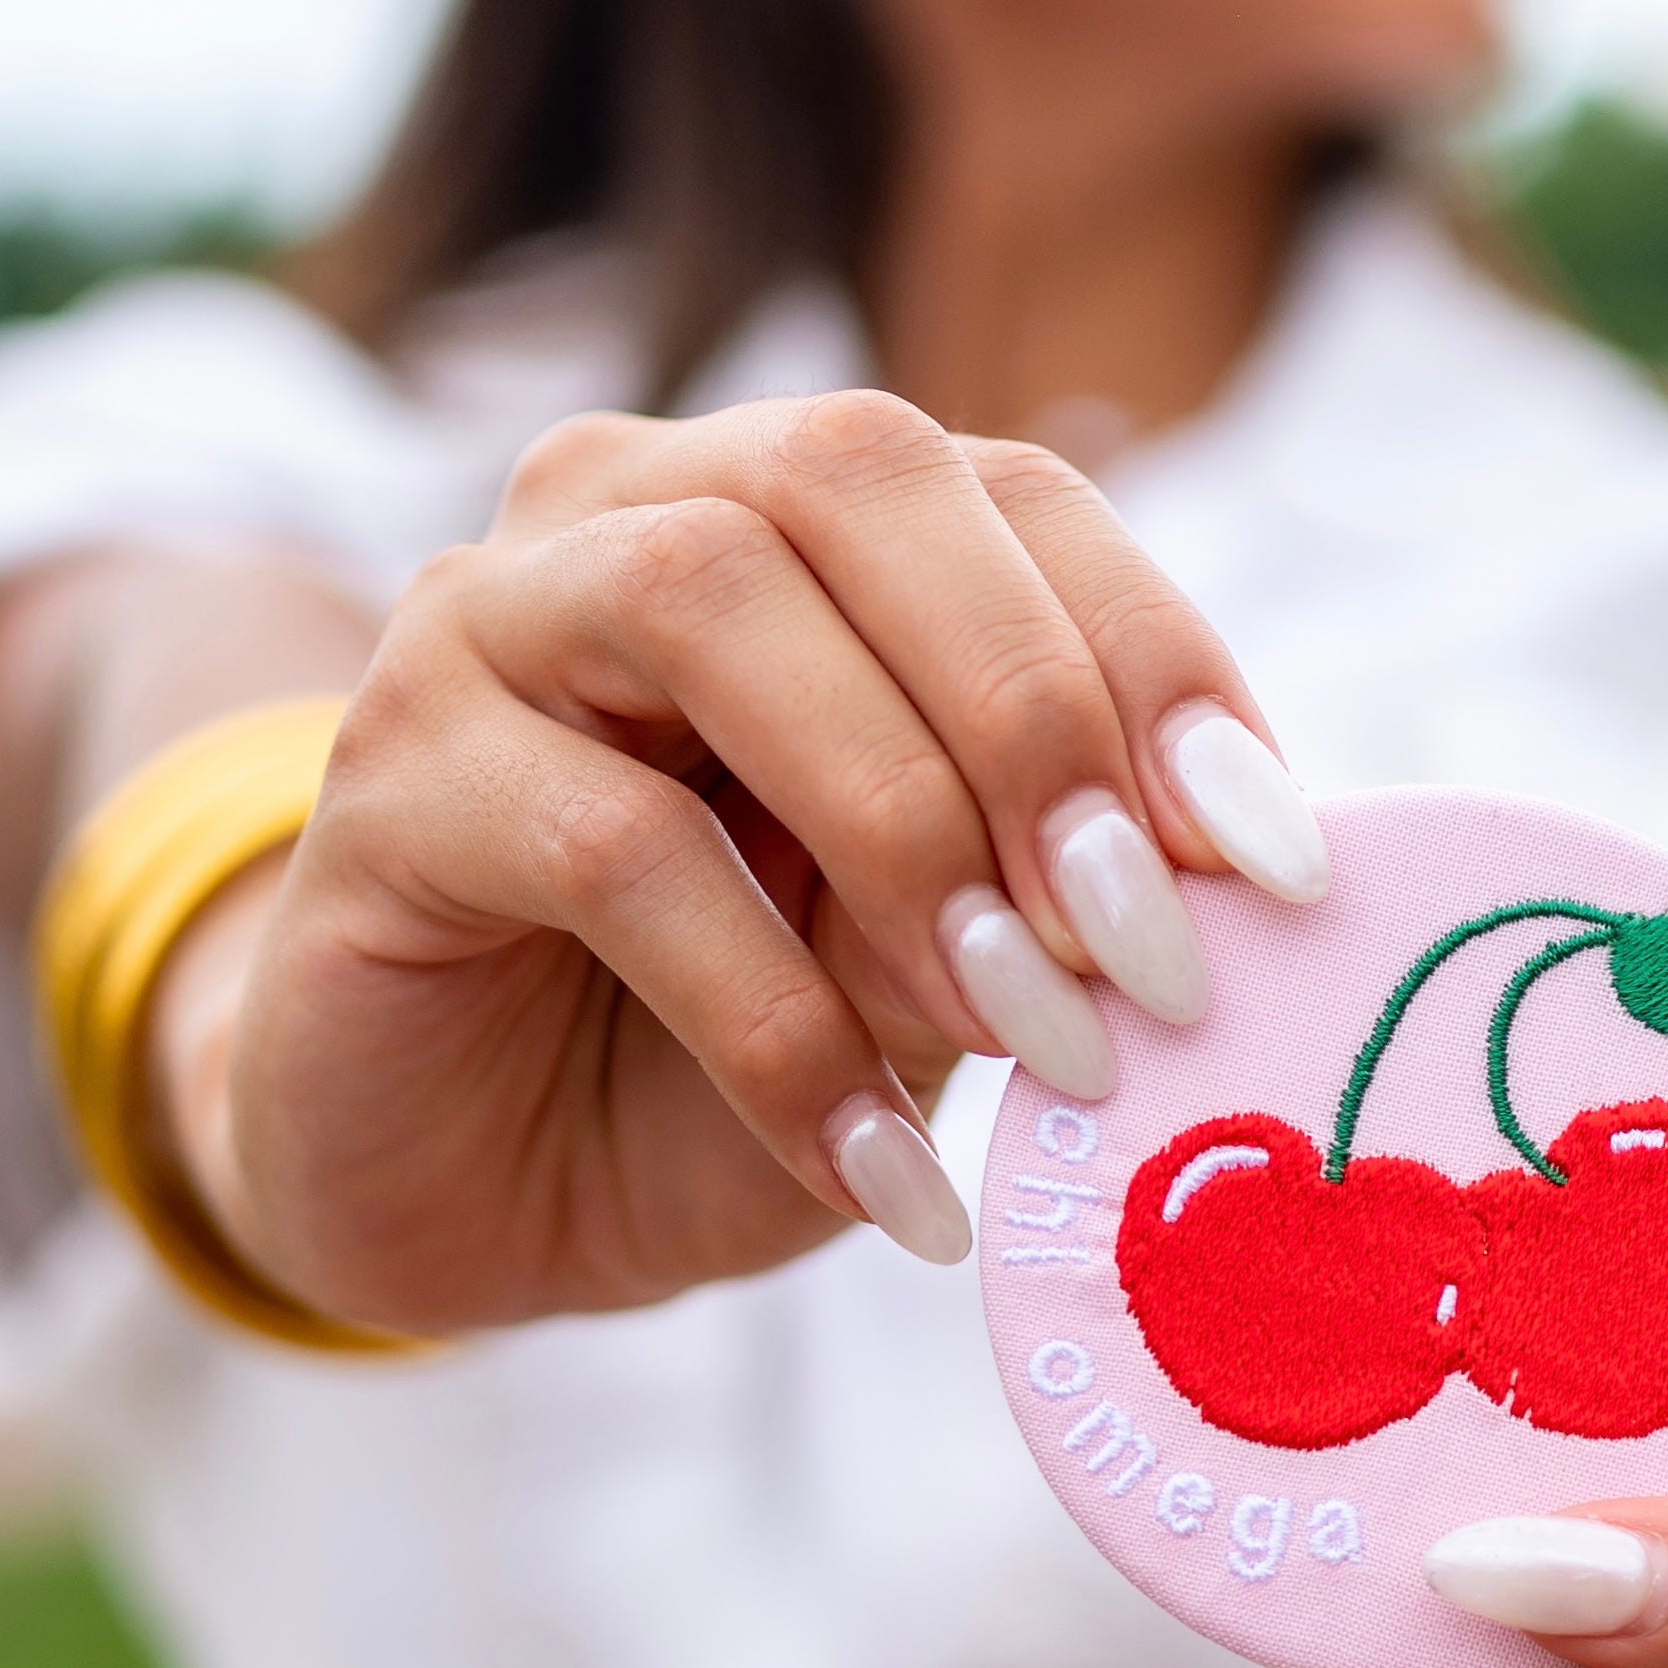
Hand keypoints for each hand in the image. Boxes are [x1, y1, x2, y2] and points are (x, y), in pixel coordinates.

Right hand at [179, 393, 1325, 1329]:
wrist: (482, 1185)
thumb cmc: (736, 1059)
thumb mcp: (928, 980)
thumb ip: (1029, 892)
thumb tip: (1200, 886)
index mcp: (801, 526)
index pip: (1011, 498)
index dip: (1161, 660)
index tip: (1278, 867)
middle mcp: (632, 515)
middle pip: (855, 483)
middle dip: (1037, 718)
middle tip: (1148, 958)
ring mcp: (487, 625)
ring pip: (707, 604)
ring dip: (909, 829)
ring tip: (1030, 1040)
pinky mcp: (389, 786)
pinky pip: (605, 850)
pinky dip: (778, 1023)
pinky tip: (884, 1176)